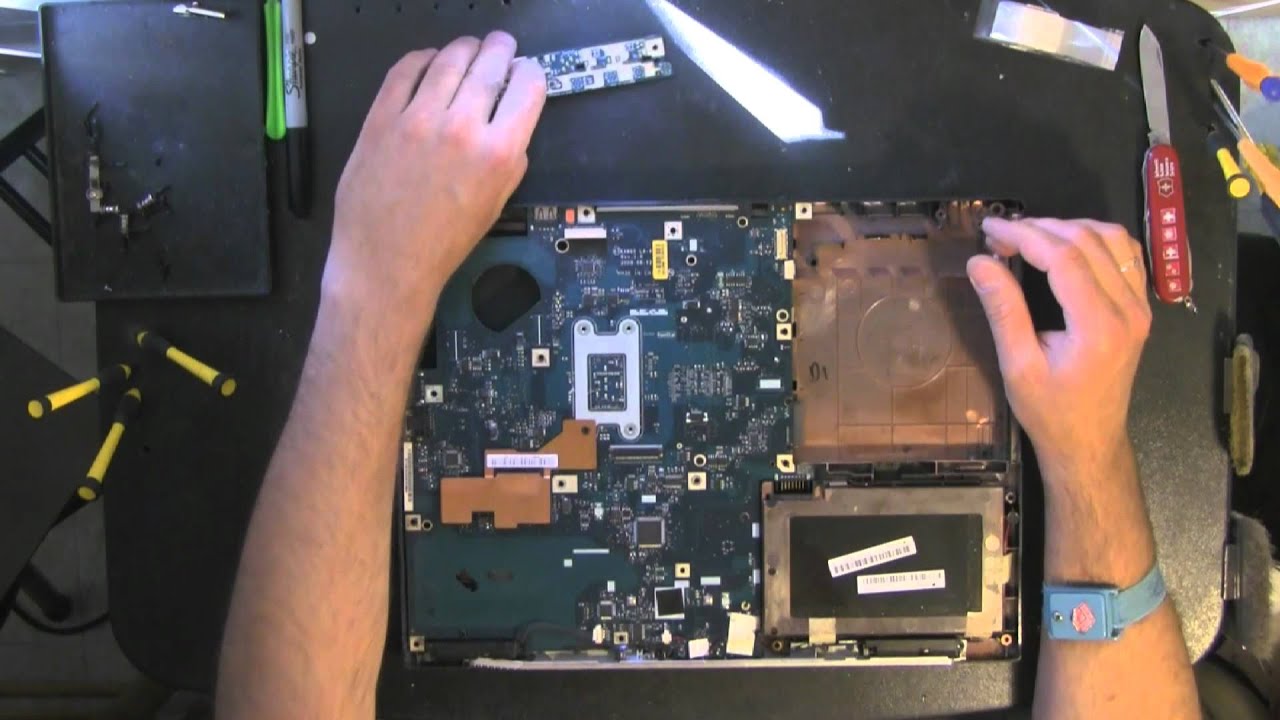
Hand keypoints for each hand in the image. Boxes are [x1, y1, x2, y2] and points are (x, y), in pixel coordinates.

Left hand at [324, 32, 546, 329]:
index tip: (526, 72)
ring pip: (448, 59)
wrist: (387, 261)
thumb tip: (512, 120)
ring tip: (468, 49)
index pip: (527, 87)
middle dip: (500, 50)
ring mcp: (417, 119)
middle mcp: (461, 129)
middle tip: (501, 46)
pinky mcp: (381, 118)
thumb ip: (509, 157)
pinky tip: (429, 61)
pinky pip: (404, 70)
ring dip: (464, 48)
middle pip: (489, 64)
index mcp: (497, 153)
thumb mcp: (497, 203)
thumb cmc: (443, 243)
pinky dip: (422, 59)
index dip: (530, 73)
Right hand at [966, 217, 1151, 486]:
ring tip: (1030, 236)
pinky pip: (1126, 256)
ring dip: (1069, 228)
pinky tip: (1066, 245)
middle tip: (1000, 235)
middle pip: (1088, 242)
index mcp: (1098, 326)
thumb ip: (1003, 310)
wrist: (1090, 441)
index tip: (990, 230)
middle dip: (1041, 228)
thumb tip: (980, 262)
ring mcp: (1140, 307)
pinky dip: (1095, 240)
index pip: (1064, 258)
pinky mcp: (1139, 309)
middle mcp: (1128, 310)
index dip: (1024, 235)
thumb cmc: (1050, 412)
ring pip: (1113, 240)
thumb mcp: (1018, 366)